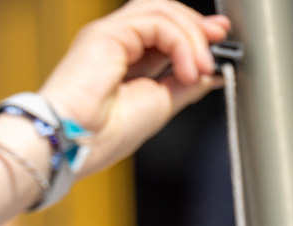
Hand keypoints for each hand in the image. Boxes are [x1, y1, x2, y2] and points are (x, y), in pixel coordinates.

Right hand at [37, 0, 231, 170]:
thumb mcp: (159, 106)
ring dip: (192, 38)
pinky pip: (157, 21)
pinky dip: (180, 42)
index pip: (164, 31)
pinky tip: (187, 68)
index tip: (219, 46)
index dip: (195, 34)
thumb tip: (210, 73)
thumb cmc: (101, 135)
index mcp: (123, 60)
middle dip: (198, 27)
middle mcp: (115, 42)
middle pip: (165, 12)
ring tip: (201, 69)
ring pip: (163, 11)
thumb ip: (184, 85)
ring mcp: (110, 34)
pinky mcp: (107, 32)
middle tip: (218, 49)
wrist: (72, 145)